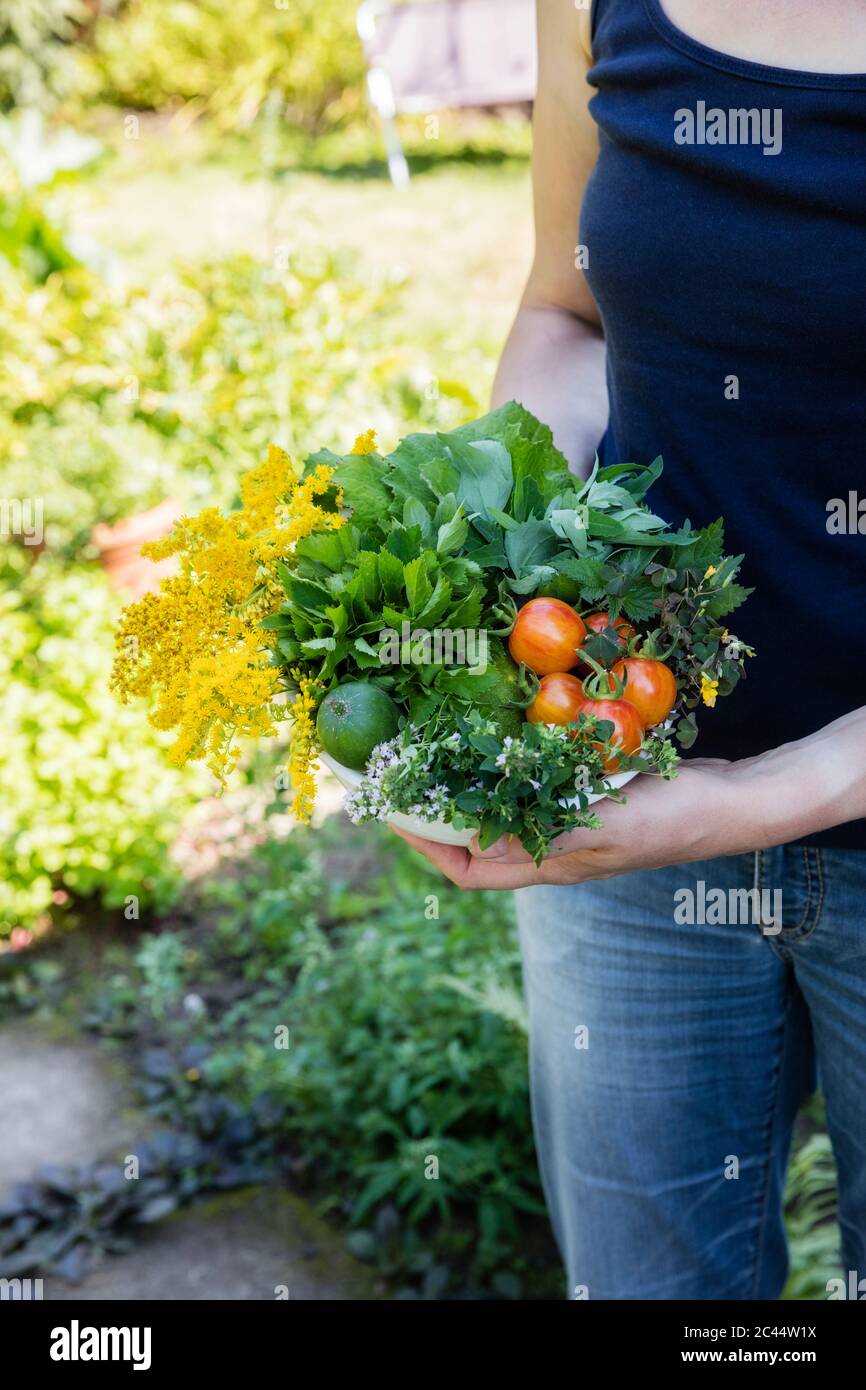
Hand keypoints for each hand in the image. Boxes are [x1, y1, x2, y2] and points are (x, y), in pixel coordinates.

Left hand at [390, 759, 769, 890]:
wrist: (728, 802)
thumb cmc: (669, 818)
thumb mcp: (598, 825)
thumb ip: (540, 832)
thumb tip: (474, 834)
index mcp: (551, 868)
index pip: (471, 871)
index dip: (428, 847)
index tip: (396, 812)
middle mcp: (554, 851)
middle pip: (479, 844)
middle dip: (439, 815)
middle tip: (407, 774)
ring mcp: (571, 824)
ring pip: (503, 814)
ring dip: (468, 790)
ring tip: (438, 755)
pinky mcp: (589, 796)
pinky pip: (534, 788)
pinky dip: (508, 769)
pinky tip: (499, 740)